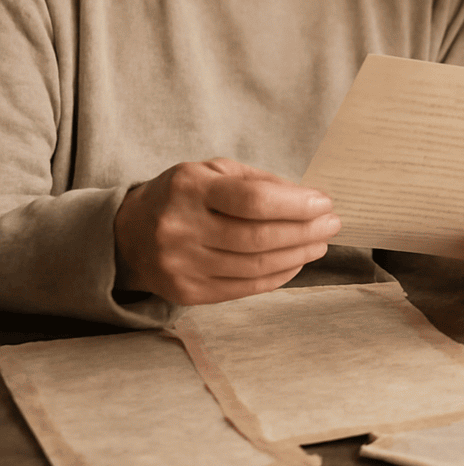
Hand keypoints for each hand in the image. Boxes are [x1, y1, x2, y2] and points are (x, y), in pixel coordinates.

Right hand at [114, 157, 340, 305]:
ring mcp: (182, 265)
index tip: (324, 203)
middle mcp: (181, 229)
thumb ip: (260, 182)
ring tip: (320, 242)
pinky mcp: (187, 293)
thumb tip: (309, 199)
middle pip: (258, 238)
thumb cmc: (184, 195)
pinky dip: (278, 275)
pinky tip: (296, 262)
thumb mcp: (215, 172)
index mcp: (190, 188)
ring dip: (298, 255)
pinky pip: (245, 288)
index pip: (252, 200)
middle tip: (332, 223)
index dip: (295, 204)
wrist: (129, 232)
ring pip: (254, 266)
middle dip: (305, 231)